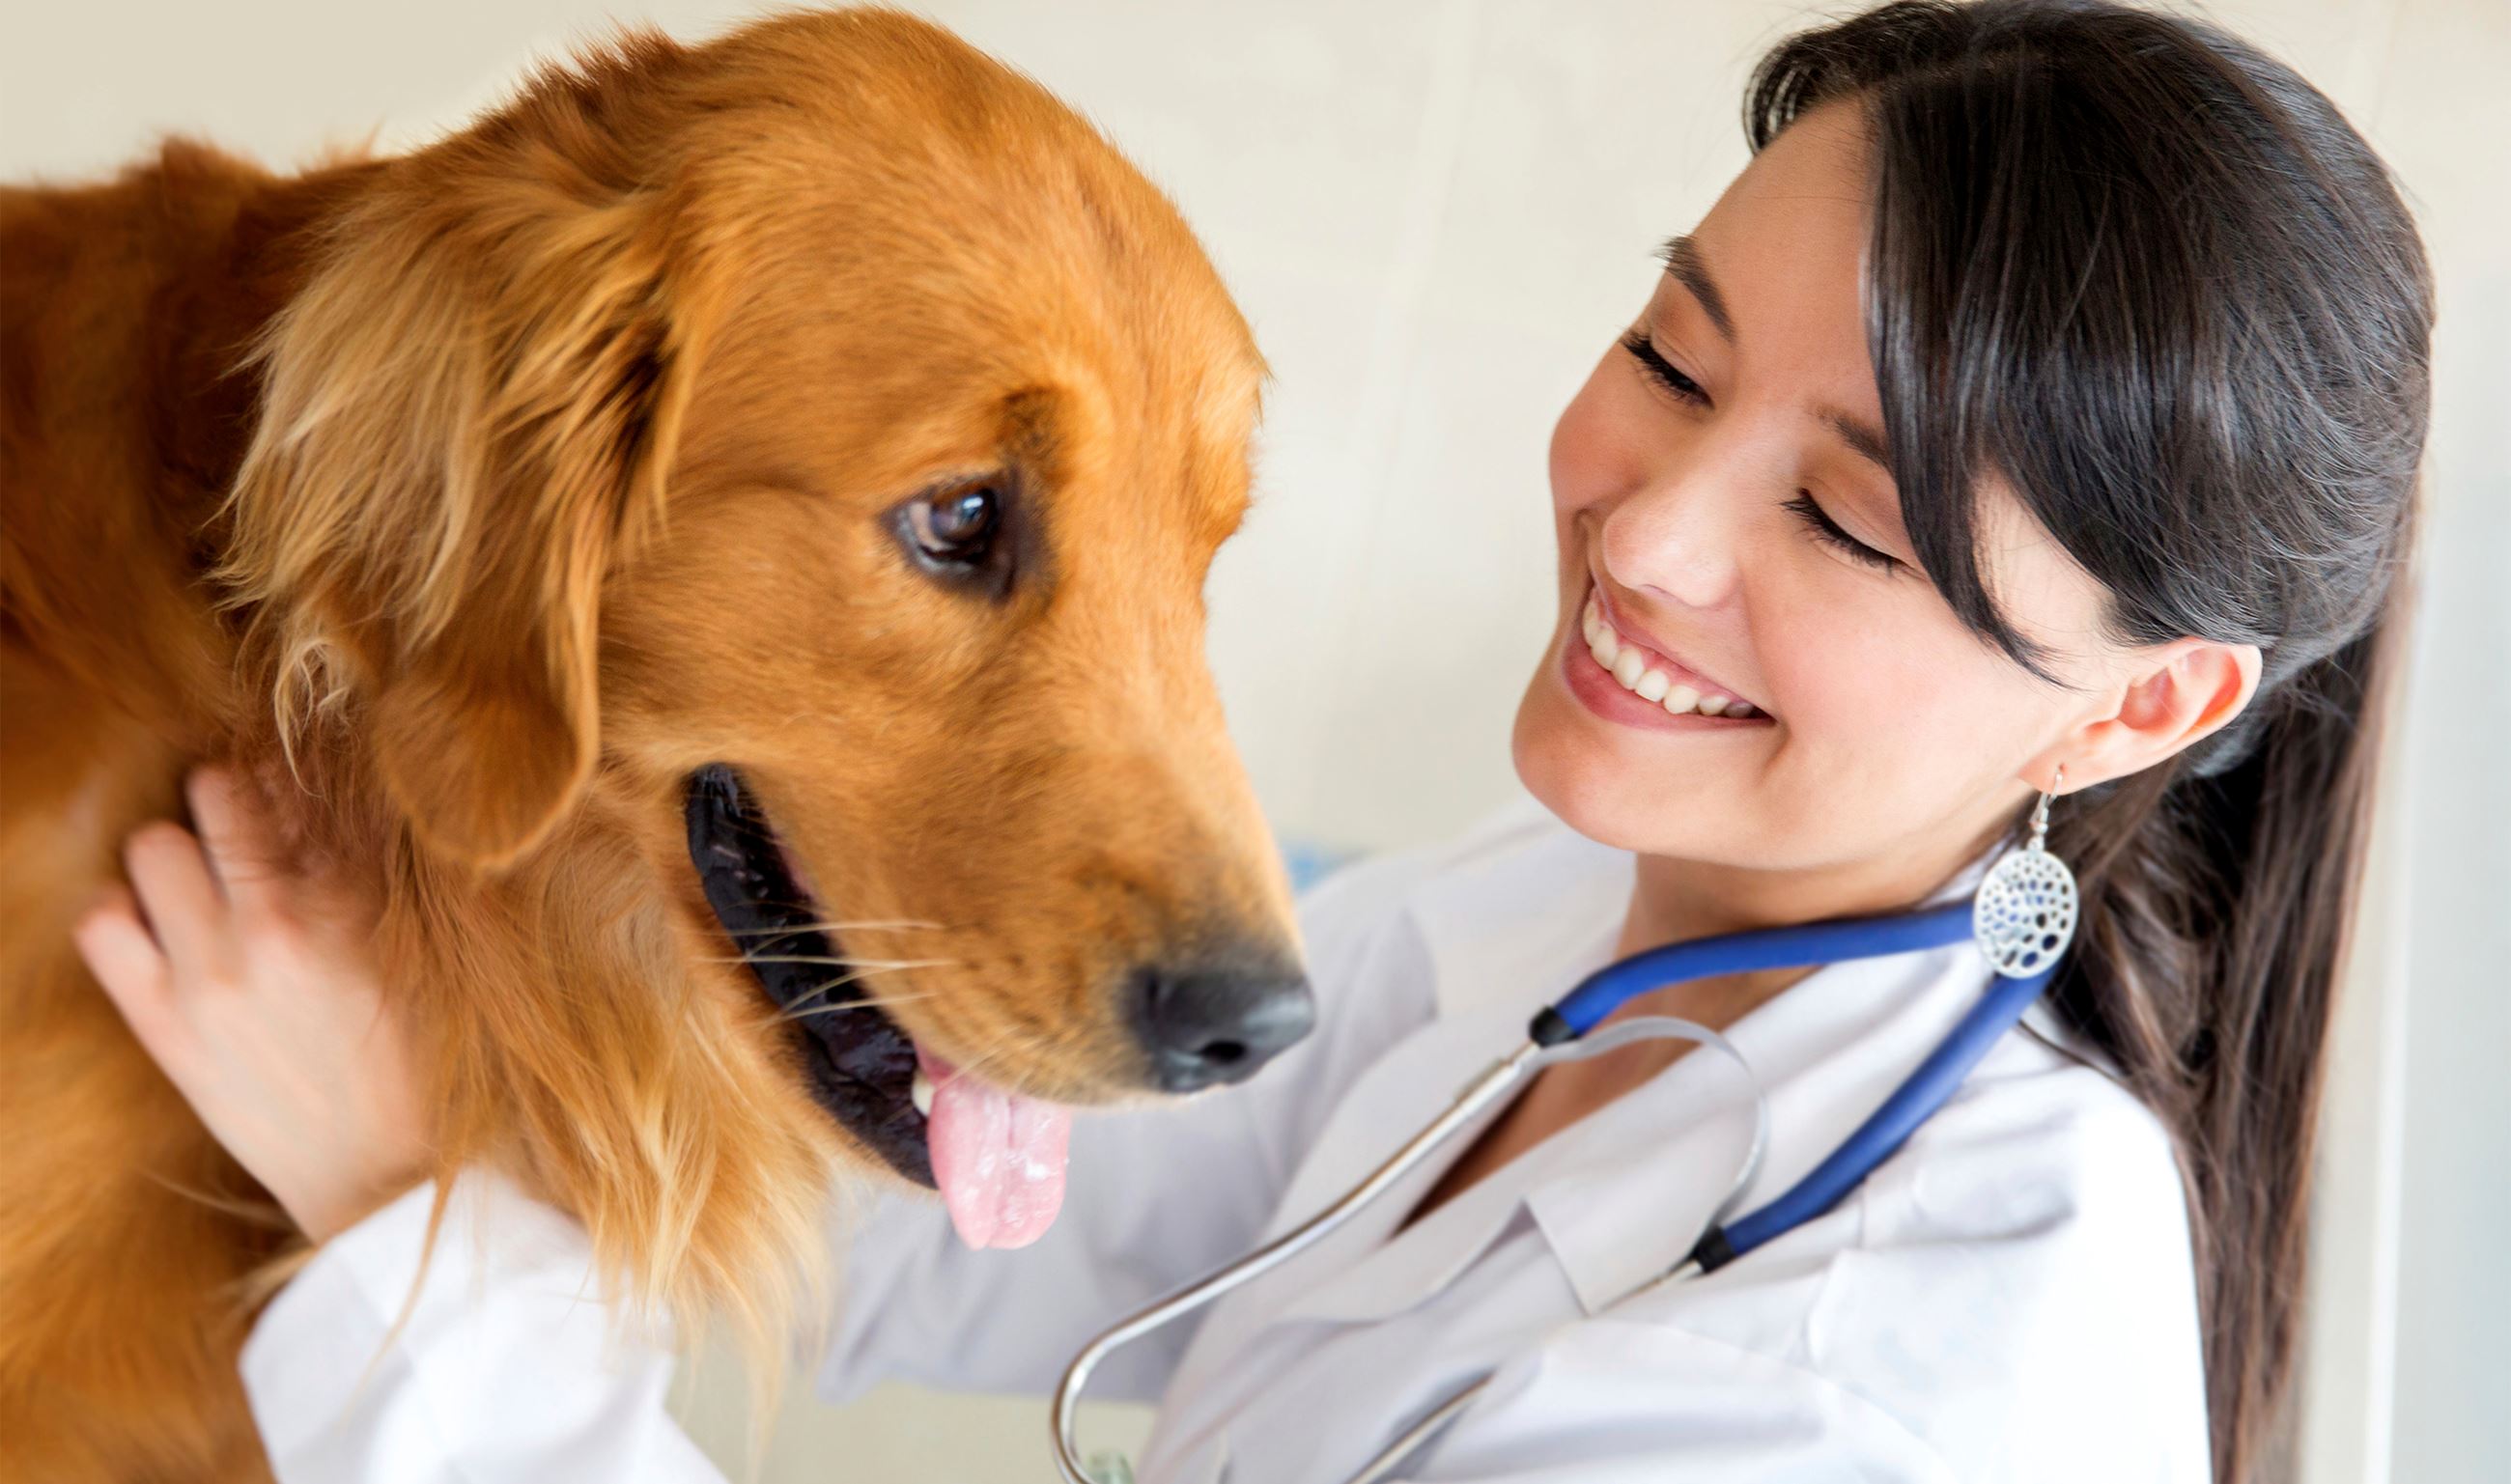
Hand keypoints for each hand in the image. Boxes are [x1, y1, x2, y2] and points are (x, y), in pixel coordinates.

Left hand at [75, 766, 430, 1241]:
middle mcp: (276, 923)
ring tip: (197, 886)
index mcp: (355, 902)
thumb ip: (372, 878)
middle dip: (226, 805)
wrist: (384, 1180)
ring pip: (149, 845)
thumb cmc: (419, 1066)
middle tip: (242, 840)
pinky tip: (156, 930)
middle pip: (214, 792)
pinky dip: (120, 912)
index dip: (288, 782)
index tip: (290, 802)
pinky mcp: (165, 1024)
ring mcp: (210, 972)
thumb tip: (329, 809)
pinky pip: (102, 926)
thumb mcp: (419, 957)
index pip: (297, 789)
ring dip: (171, 853)